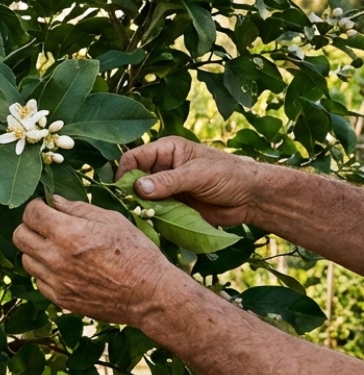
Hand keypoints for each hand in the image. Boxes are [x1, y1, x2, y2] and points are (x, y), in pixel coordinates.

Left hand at [14, 197, 181, 326]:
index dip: (36, 206)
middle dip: (30, 226)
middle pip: (19, 236)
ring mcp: (55, 281)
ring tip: (57, 247)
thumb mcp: (111, 220)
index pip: (30, 214)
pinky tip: (64, 267)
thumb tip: (53, 200)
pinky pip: (38, 280)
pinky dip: (45, 271)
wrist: (149, 295)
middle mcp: (55, 258)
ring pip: (25, 259)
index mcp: (68, 234)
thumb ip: (77, 209)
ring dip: (36, 250)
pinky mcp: (60, 299)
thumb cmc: (135, 253)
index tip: (45, 207)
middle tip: (46, 225)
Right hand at [115, 136, 260, 226]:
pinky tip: (150, 223)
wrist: (251, 197)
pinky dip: (149, 217)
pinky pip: (152, 211)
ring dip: (139, 207)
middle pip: (133, 179)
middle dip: (130, 193)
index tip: (123, 191)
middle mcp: (162, 167)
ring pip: (140, 197)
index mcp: (166, 150)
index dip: (125, 173)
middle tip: (132, 207)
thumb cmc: (229, 175)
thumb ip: (168, 181)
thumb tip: (137, 188)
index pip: (134, 158)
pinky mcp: (171, 205)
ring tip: (142, 217)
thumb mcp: (198, 174)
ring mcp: (165, 188)